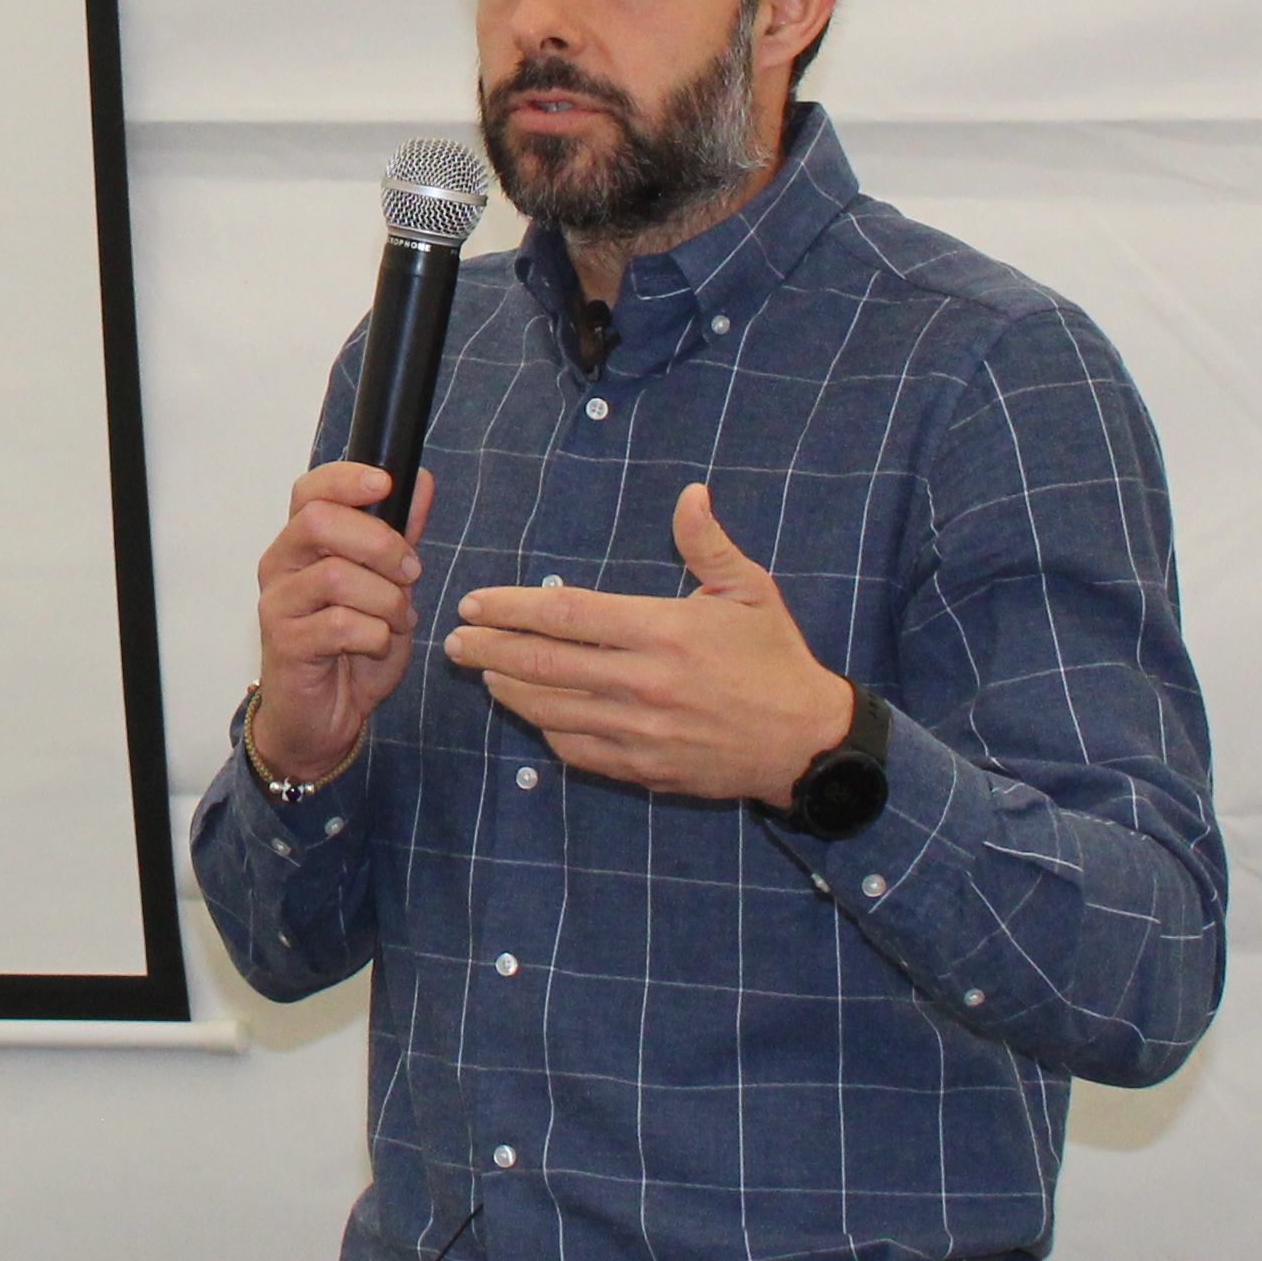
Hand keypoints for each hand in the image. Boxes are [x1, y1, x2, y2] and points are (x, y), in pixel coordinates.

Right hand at [248, 462, 431, 787]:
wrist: (324, 718)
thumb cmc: (351, 648)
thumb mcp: (387, 586)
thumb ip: (400, 536)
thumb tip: (422, 480)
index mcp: (301, 543)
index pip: (310, 491)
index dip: (346, 479)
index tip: (385, 483)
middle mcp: (280, 565)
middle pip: (320, 522)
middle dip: (380, 544)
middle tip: (411, 571)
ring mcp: (278, 604)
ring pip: (337, 575)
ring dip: (386, 599)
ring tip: (397, 620)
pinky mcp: (286, 643)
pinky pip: (342, 625)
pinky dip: (377, 635)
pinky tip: (377, 645)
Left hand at [443, 482, 855, 806]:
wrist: (807, 742)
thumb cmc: (776, 659)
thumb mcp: (750, 591)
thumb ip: (708, 544)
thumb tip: (690, 492)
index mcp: (664, 632)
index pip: (566, 615)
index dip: (512, 608)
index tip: (475, 601)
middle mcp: (645, 683)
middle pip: (543, 665)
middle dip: (489, 649)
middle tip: (454, 639)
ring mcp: (641, 731)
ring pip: (551, 711)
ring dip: (508, 690)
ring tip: (483, 670)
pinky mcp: (643, 768)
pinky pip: (577, 750)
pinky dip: (547, 730)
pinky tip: (532, 712)